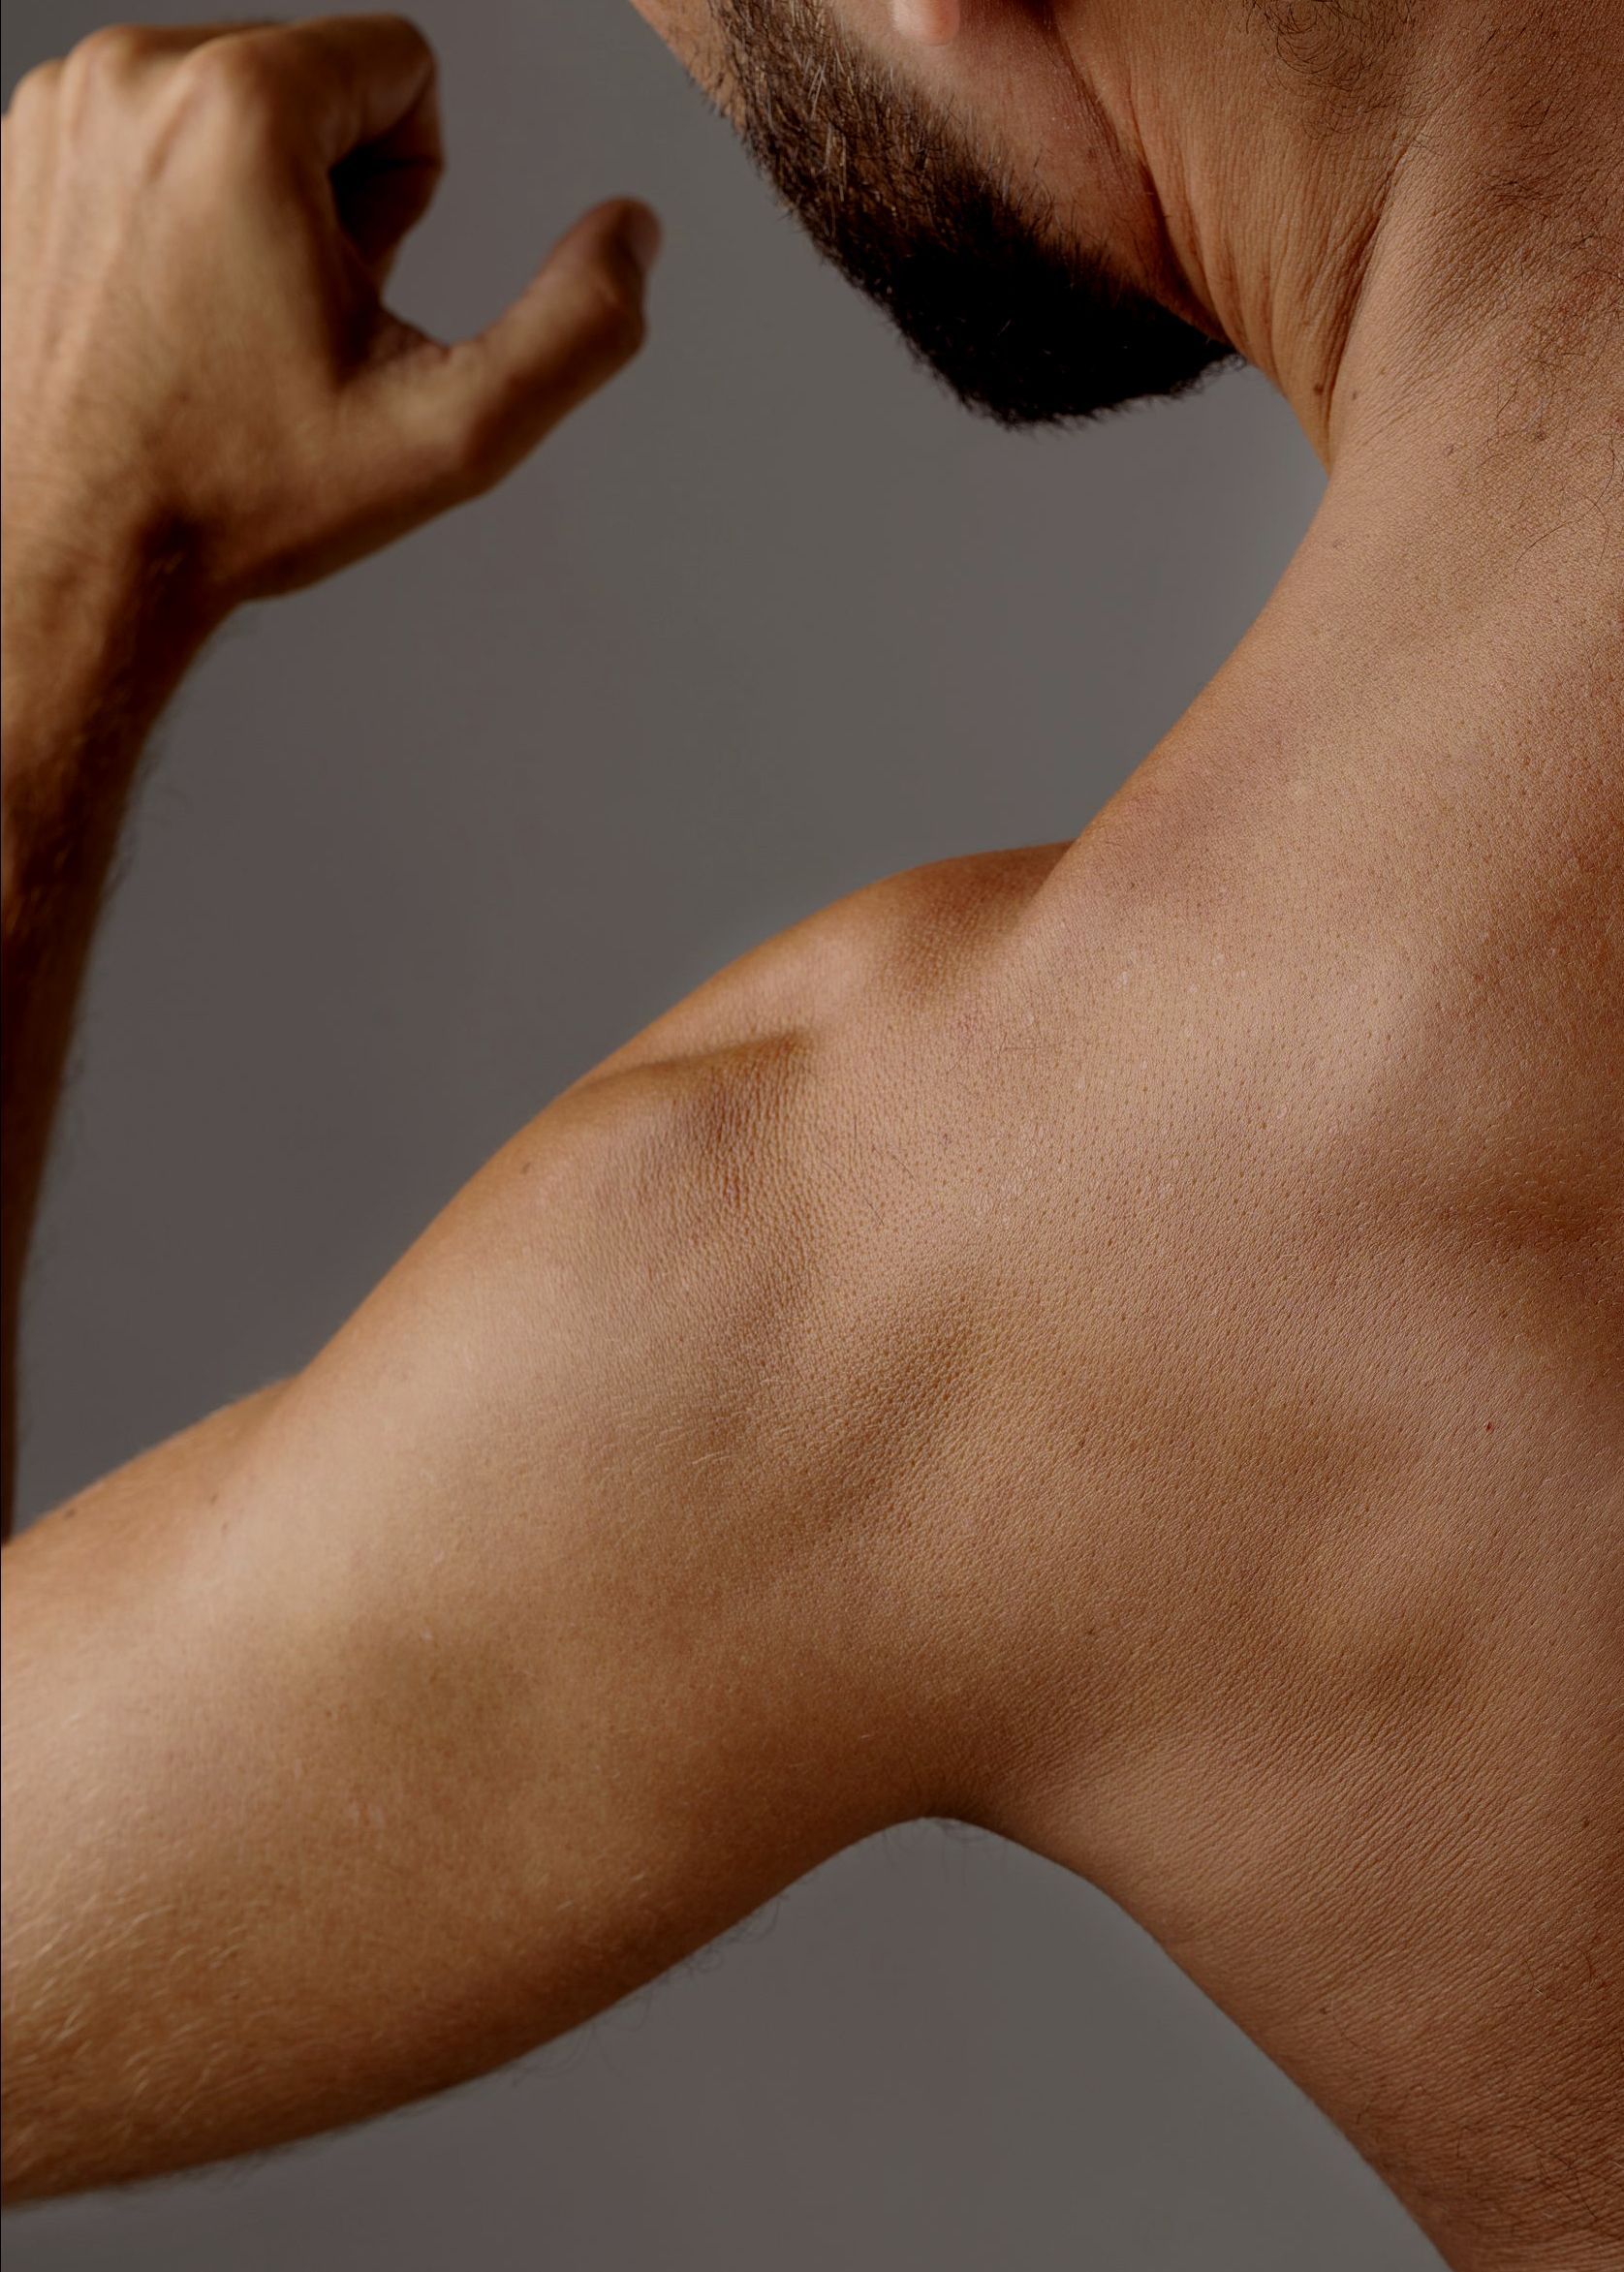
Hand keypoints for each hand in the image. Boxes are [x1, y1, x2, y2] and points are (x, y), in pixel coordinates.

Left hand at [0, 14, 659, 621]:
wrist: (74, 553)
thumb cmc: (241, 495)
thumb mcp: (451, 435)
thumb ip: (579, 328)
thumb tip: (636, 233)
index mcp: (242, 107)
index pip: (404, 62)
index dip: (413, 191)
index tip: (354, 290)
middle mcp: (136, 73)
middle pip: (314, 74)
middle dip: (331, 191)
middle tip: (289, 322)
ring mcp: (62, 106)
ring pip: (231, 103)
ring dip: (256, 201)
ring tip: (227, 323)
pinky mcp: (21, 146)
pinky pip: (153, 132)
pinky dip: (178, 207)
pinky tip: (170, 313)